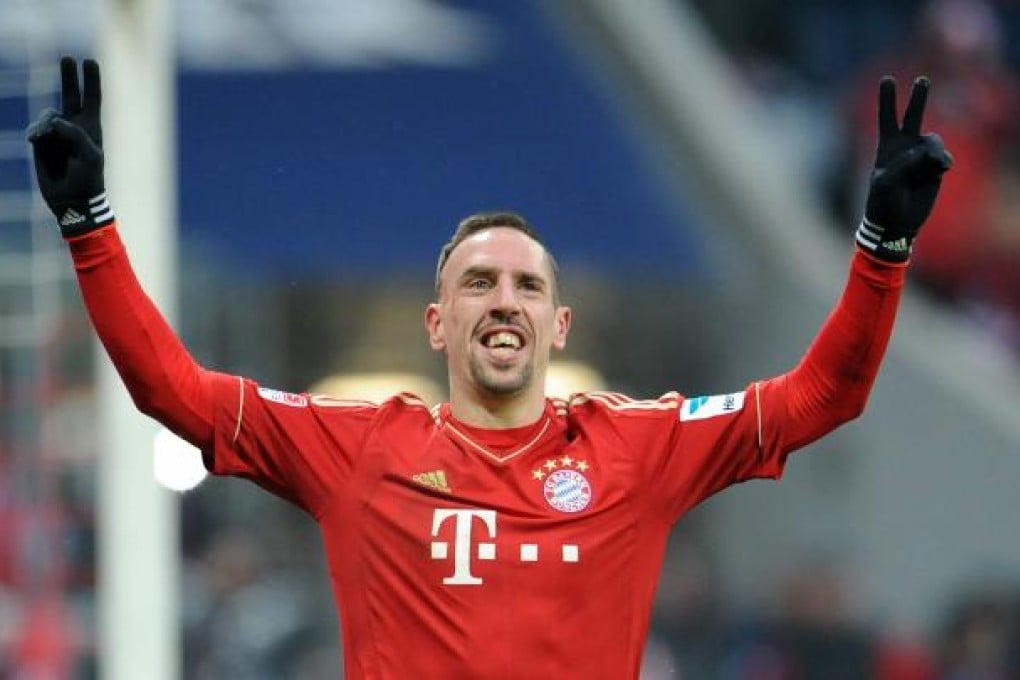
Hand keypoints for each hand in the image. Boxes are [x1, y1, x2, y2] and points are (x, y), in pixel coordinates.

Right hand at [26, 56, 112, 237]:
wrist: (72, 199)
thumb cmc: (88, 179)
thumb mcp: (90, 157)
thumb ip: (76, 135)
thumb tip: (56, 120)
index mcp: (92, 128)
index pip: (93, 99)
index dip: (92, 80)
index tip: (90, 61)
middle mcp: (74, 126)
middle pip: (71, 95)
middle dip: (69, 77)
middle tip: (68, 58)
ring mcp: (57, 133)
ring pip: (47, 114)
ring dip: (45, 123)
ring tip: (44, 138)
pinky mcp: (42, 141)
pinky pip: (36, 129)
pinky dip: (36, 132)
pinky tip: (36, 140)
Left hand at [856, 76, 952, 261]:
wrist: (897, 223)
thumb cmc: (883, 202)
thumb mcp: (886, 183)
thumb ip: (903, 164)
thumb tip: (925, 151)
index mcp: (887, 147)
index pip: (887, 118)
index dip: (887, 99)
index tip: (887, 79)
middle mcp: (905, 147)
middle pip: (913, 116)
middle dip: (919, 98)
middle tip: (922, 80)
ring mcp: (921, 156)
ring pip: (933, 141)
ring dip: (931, 154)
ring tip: (927, 169)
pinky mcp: (935, 168)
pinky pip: (943, 158)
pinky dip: (940, 164)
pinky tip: (937, 172)